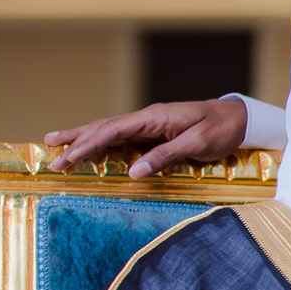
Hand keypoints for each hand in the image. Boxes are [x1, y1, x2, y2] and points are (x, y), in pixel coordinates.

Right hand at [45, 99, 249, 178]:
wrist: (241, 119)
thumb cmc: (222, 129)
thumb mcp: (198, 143)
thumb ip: (166, 155)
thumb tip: (133, 172)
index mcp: (154, 117)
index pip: (112, 130)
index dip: (88, 144)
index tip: (67, 157)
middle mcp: (146, 118)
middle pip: (103, 128)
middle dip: (75, 142)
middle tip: (49, 156)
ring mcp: (149, 125)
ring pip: (108, 131)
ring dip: (81, 139)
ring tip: (53, 144)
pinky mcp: (154, 133)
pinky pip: (121, 138)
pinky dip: (100, 142)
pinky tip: (87, 148)